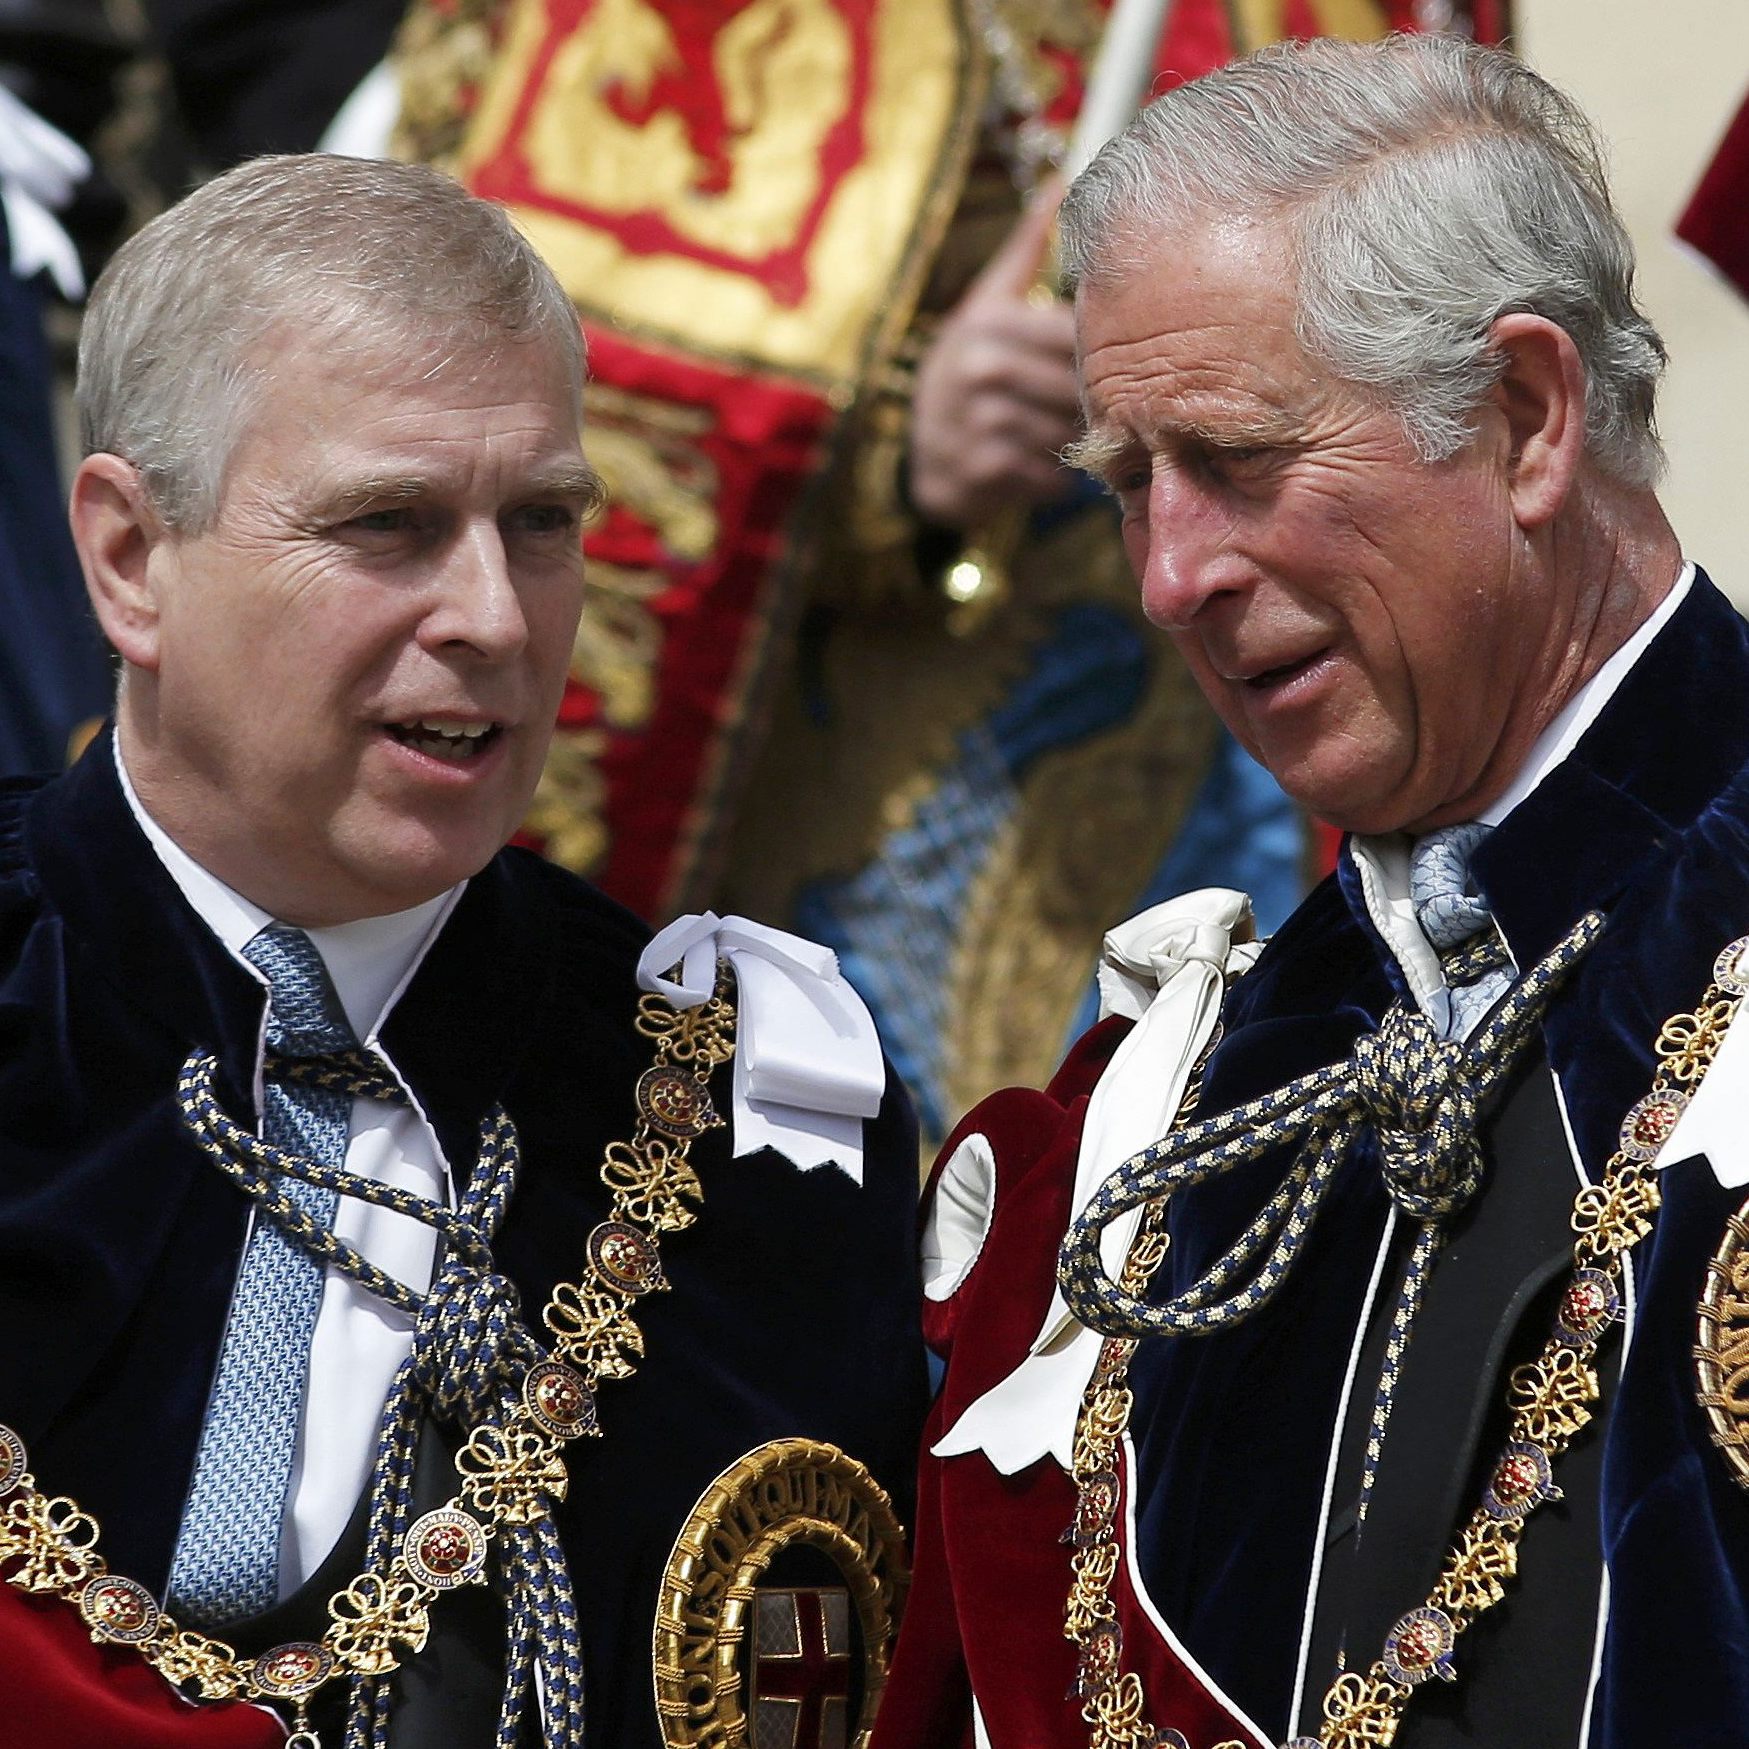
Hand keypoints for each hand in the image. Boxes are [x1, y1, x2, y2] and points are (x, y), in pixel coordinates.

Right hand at [907, 183, 1081, 530]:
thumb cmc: (966, 373)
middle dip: (1093, 402)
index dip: (1104, 352)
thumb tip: (1060, 182)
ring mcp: (980, 421)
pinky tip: (1041, 467)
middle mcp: (981, 367)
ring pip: (1068, 430)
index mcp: (989, 321)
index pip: (1075, 333)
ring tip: (1064, 439)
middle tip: (1097, 410)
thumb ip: (1026, 251)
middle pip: (1078, 385)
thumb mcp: (985, 306)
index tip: (1114, 361)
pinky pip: (1050, 475)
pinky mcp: (985, 470)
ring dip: (1077, 441)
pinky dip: (1055, 479)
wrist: (923, 454)